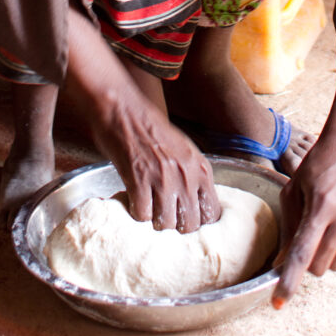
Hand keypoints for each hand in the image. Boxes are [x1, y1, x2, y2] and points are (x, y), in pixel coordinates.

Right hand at [60, 7, 220, 232]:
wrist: (124, 108)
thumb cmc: (151, 127)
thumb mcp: (183, 148)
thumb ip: (192, 175)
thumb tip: (195, 206)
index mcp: (201, 167)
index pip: (212, 212)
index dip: (199, 222)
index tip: (187, 223)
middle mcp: (186, 174)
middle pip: (190, 225)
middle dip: (177, 228)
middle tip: (164, 220)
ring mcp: (162, 178)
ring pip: (165, 224)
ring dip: (155, 223)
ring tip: (148, 211)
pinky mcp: (138, 180)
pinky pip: (141, 215)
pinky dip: (136, 214)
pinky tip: (132, 202)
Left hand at [272, 129, 335, 306]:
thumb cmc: (318, 165)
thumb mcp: (295, 188)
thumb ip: (289, 225)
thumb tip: (281, 262)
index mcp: (320, 206)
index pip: (302, 253)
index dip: (289, 280)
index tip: (279, 303)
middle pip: (320, 266)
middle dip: (310, 261)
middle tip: (309, 237)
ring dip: (328, 254)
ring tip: (328, 224)